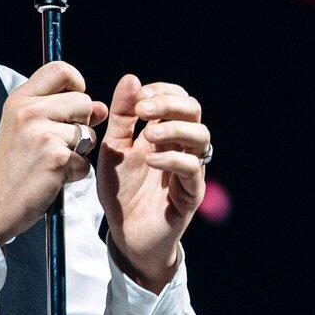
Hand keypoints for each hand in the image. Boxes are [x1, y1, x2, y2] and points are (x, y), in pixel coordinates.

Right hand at [0, 61, 107, 243]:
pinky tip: (53, 177)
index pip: (60, 69)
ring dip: (79, 151)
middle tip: (59, 142)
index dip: (77, 83)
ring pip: (88, 132)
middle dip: (82, 124)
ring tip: (53, 161)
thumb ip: (63, 112)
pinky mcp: (55, 158)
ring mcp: (42, 134)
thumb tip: (100, 107)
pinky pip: (85, 161)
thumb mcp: (27, 129)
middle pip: (83, 100)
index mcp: (20, 100)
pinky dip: (75, 173)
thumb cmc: (13, 167)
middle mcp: (29, 111)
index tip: (74, 103)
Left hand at [97, 75, 208, 292]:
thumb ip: (121, 117)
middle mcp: (182, 147)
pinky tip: (150, 160)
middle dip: (169, 104)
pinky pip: (193, 169)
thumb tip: (132, 78)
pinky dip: (173, 159)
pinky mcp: (190, 194)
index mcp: (165, 133)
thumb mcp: (113, 149)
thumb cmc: (121, 192)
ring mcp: (190, 170)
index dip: (162, 92)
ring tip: (148, 136)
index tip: (137, 98)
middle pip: (194, 111)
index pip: (178, 98)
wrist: (125, 236)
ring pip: (202, 137)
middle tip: (142, 110)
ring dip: (174, 129)